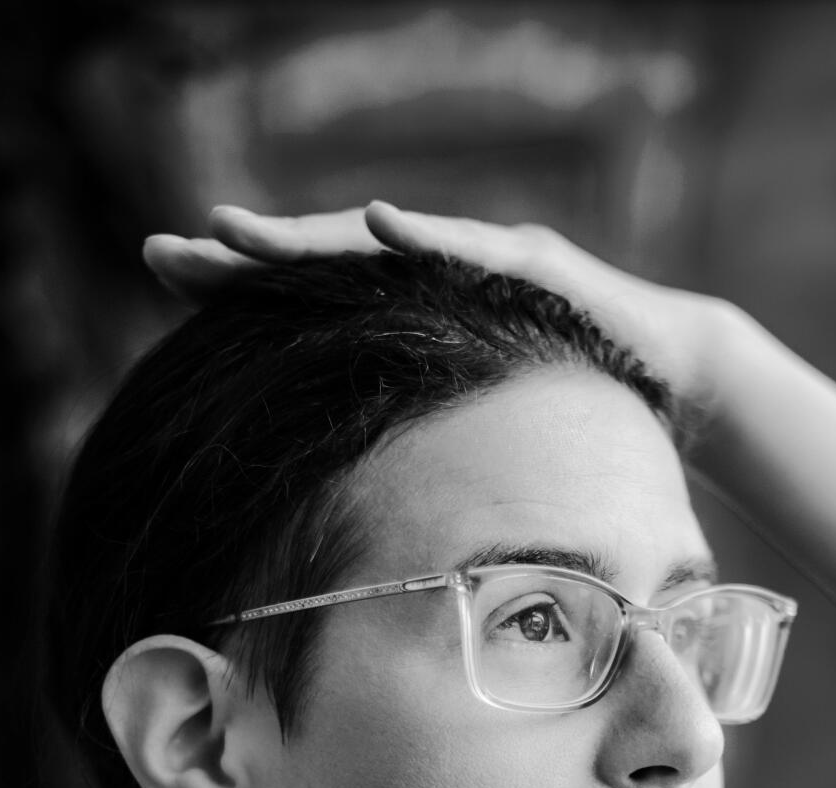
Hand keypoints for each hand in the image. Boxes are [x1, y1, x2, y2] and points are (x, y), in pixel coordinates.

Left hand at [144, 201, 727, 415]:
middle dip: (241, 254)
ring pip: (380, 245)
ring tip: (235, 231)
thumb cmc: (569, 411)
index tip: (164, 286)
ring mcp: (484, 257)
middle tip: (159, 251)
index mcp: (409, 317)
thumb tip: (357, 514)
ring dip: (307, 238)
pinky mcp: (539, 264)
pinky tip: (381, 224)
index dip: (238, 288)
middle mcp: (435, 272)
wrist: (676, 373)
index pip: (308, 297)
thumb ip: (423, 446)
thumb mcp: (479, 436)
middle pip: (321, 261)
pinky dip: (427, 237)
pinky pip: (473, 250)